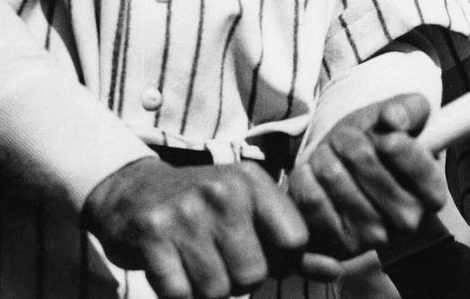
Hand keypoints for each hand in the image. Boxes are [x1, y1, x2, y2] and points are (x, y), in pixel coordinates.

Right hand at [83, 156, 324, 297]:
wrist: (133, 193)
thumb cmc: (205, 212)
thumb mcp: (252, 217)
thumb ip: (295, 248)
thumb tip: (337, 270)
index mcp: (255, 182)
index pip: (294, 242)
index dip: (277, 259)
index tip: (256, 249)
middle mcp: (224, 191)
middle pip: (254, 275)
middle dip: (237, 281)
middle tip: (218, 259)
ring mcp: (186, 212)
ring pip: (217, 291)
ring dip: (206, 290)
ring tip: (194, 262)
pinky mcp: (152, 234)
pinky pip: (180, 295)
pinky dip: (177, 294)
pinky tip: (171, 268)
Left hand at [288, 94, 446, 265]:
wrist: (350, 176)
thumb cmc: (380, 144)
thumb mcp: (401, 118)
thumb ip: (408, 109)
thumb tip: (393, 119)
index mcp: (433, 192)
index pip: (408, 154)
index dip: (389, 135)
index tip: (383, 130)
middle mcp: (409, 220)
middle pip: (361, 155)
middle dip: (348, 136)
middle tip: (347, 138)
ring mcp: (374, 237)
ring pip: (332, 173)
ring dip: (324, 153)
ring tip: (330, 155)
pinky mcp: (338, 244)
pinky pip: (310, 198)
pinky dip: (306, 176)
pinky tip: (314, 173)